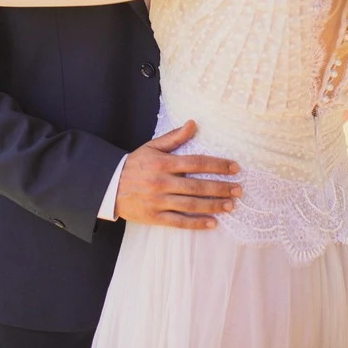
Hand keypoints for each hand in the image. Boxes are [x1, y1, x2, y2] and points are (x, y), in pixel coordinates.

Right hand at [115, 120, 240, 229]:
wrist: (109, 186)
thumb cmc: (134, 164)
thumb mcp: (152, 147)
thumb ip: (174, 137)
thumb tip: (193, 123)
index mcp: (163, 163)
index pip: (196, 163)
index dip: (217, 165)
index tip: (234, 168)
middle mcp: (162, 182)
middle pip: (197, 186)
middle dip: (220, 188)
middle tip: (239, 189)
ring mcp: (159, 201)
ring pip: (191, 205)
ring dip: (213, 205)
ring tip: (231, 205)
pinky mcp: (155, 217)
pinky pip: (179, 222)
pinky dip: (197, 223)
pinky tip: (212, 222)